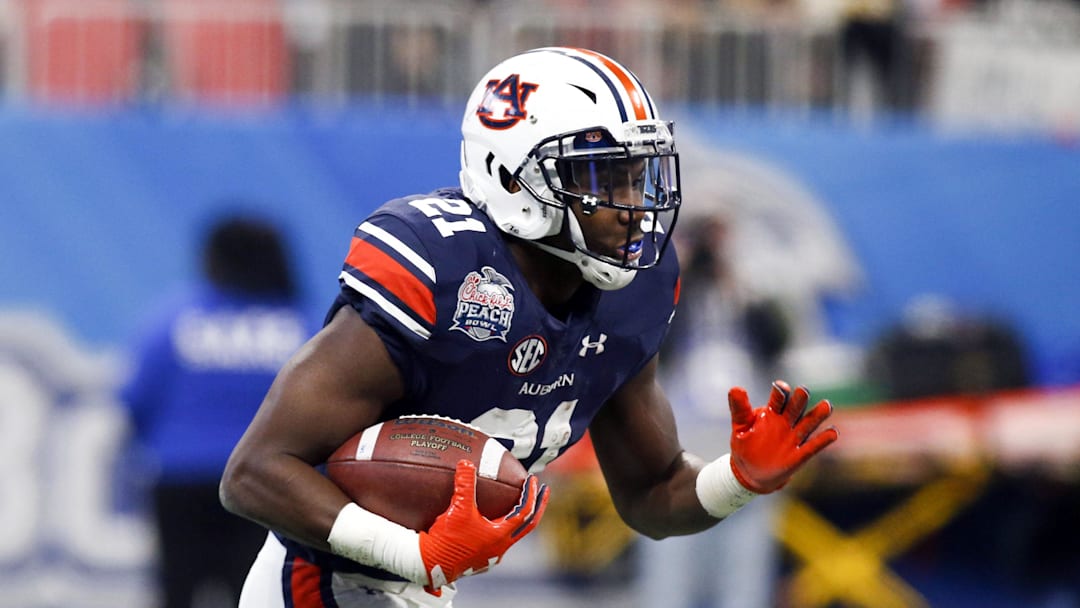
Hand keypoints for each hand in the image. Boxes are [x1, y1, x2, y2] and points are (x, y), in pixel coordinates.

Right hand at [418, 460, 547, 594]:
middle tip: (543, 491)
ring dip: (520, 518)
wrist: (431, 565)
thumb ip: (464, 485)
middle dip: (538, 507)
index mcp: (500, 536)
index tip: (533, 480)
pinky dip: (501, 527)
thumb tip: (466, 463)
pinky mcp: (481, 560)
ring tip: (518, 504)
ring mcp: (491, 556)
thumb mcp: (457, 509)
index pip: (525, 512)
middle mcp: (500, 548)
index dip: (531, 494)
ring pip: (513, 534)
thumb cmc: (447, 540)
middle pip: (528, 526)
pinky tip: (491, 521)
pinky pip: (498, 541)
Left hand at [728, 381, 837, 493]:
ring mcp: (793, 438)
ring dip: (817, 415)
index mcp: (771, 412)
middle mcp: (785, 422)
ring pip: (808, 424)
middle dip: (799, 400)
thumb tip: (735, 388)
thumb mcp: (740, 426)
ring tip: (826, 405)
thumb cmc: (745, 445)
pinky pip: (813, 447)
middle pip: (795, 408)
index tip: (781, 387)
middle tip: (803, 391)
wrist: (749, 473)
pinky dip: (823, 440)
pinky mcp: (799, 455)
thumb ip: (739, 409)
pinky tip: (833, 433)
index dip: (780, 393)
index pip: (778, 399)